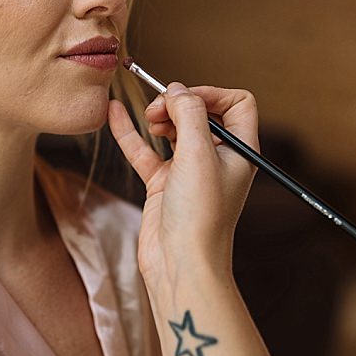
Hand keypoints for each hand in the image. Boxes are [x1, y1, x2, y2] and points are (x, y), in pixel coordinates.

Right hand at [108, 83, 258, 290]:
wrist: (180, 265)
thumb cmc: (200, 216)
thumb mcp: (199, 154)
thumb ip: (189, 113)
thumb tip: (176, 90)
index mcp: (240, 151)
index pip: (236, 104)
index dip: (211, 93)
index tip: (184, 97)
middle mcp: (217, 159)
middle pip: (201, 112)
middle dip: (179, 103)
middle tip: (159, 109)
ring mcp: (189, 172)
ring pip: (173, 129)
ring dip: (159, 116)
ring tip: (147, 118)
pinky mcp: (164, 185)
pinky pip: (147, 151)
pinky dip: (132, 133)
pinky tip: (115, 114)